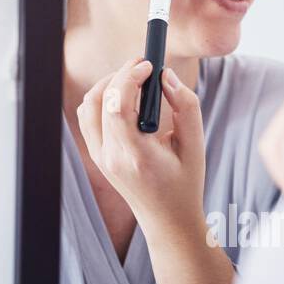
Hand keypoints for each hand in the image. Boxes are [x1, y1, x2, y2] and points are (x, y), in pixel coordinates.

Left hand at [76, 58, 205, 234]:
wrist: (167, 219)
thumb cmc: (185, 182)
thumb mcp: (195, 145)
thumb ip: (185, 106)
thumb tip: (165, 75)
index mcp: (136, 156)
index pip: (118, 107)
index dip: (130, 77)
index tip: (149, 64)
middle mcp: (111, 157)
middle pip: (102, 101)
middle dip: (122, 74)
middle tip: (144, 65)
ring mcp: (99, 157)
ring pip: (89, 106)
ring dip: (109, 84)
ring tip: (134, 79)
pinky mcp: (96, 155)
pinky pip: (88, 117)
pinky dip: (102, 99)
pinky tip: (124, 98)